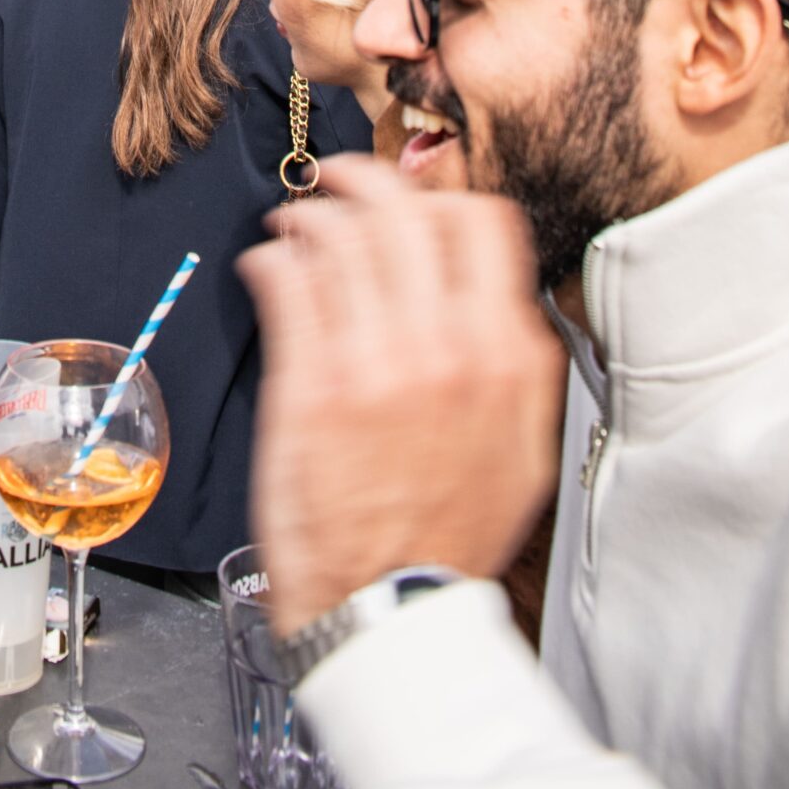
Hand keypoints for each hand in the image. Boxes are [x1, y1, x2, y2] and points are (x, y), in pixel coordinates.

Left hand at [236, 153, 563, 637]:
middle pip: (402, 211)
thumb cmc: (450, 534)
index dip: (438, 199)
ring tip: (293, 227)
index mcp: (505, 355)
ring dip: (307, 216)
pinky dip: (270, 257)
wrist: (393, 607)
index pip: (481, 221)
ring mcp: (375, 359)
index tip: (410, 203)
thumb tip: (495, 293)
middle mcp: (445, 344)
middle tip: (336, 185)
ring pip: (337, 234)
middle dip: (360, 181)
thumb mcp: (520, 448)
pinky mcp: (309, 382)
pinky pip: (284, 280)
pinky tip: (267, 265)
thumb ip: (513, 362)